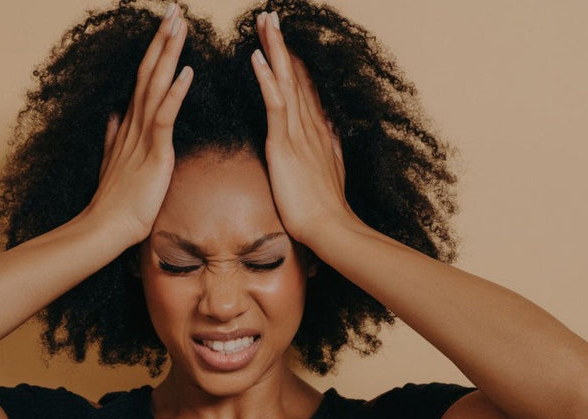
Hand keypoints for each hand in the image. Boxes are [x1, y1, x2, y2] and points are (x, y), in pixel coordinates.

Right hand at [87, 3, 192, 243]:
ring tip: (181, 25)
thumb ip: (115, 136)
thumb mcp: (114, 162)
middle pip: (149, 71)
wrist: (107, 227)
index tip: (166, 25)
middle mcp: (134, 122)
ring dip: (169, 53)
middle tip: (175, 9)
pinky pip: (165, 116)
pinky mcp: (154, 152)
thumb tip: (114, 116)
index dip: (155, 50)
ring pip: (156, 84)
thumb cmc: (116, 202)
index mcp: (130, 124)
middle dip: (163, 39)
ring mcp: (142, 135)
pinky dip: (175, 92)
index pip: (144, 78)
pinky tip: (186, 72)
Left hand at [250, 11, 357, 244]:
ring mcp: (299, 133)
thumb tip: (331, 129)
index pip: (303, 86)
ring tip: (263, 23)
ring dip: (274, 49)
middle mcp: (310, 125)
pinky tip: (256, 58)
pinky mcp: (285, 145)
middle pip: (294, 75)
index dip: (293, 60)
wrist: (330, 227)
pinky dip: (266, 80)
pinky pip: (275, 105)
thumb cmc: (325, 208)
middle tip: (269, 16)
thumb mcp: (330, 170)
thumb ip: (329, 146)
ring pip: (285, 81)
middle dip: (281, 44)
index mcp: (317, 131)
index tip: (284, 38)